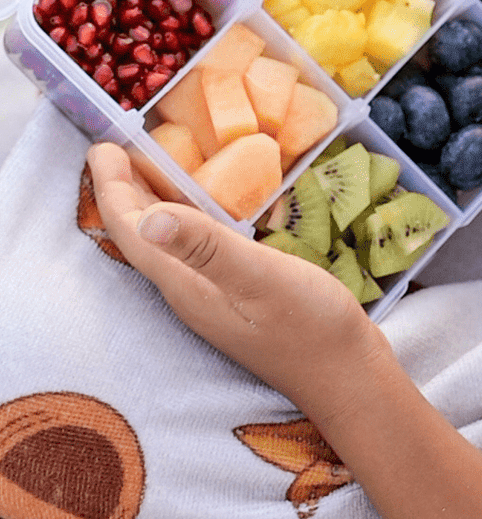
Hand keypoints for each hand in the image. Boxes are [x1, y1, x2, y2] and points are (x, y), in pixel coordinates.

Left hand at [87, 142, 386, 418]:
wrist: (344, 372)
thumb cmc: (308, 324)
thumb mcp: (259, 278)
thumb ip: (207, 248)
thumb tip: (147, 218)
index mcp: (186, 285)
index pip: (133, 232)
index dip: (112, 189)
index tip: (101, 146)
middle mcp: (189, 290)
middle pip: (141, 237)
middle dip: (122, 191)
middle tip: (112, 147)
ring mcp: (212, 294)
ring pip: (166, 241)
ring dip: (149, 201)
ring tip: (144, 165)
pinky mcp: (236, 292)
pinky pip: (193, 246)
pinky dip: (184, 215)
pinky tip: (200, 204)